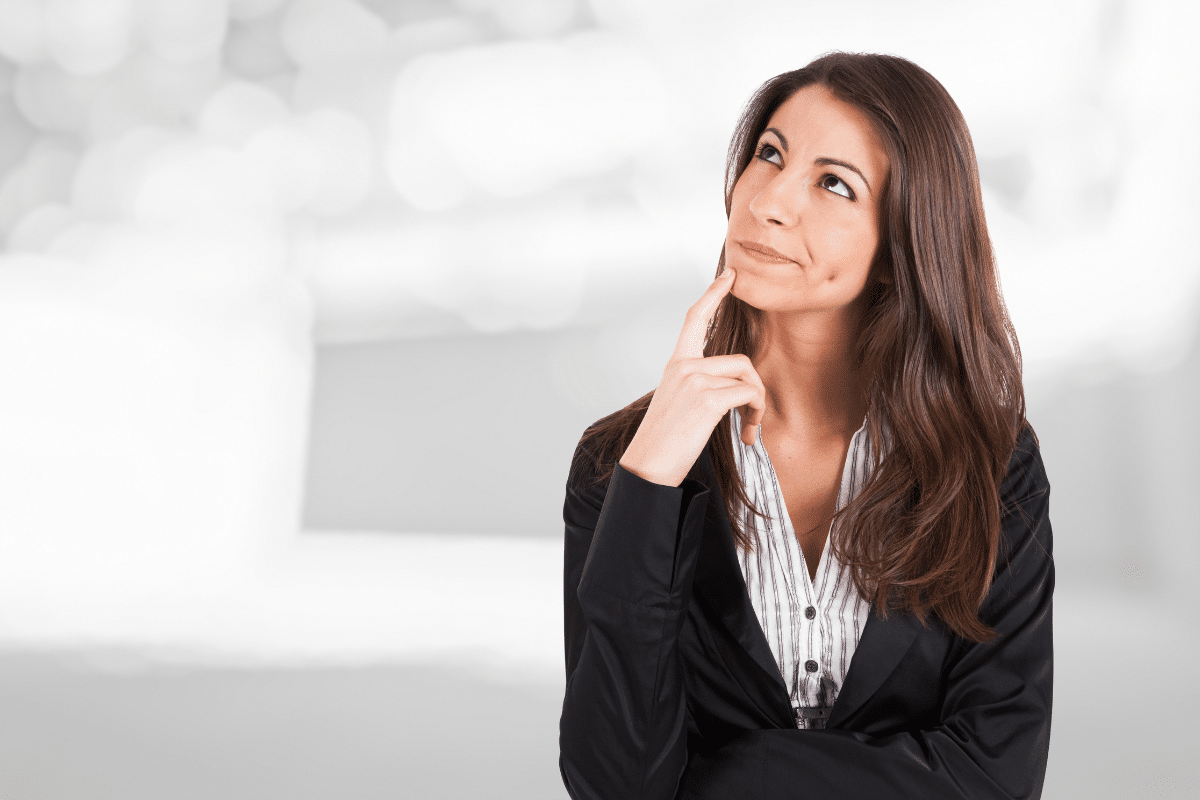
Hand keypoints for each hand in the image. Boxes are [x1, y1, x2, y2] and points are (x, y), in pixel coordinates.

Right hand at [618, 268, 766, 486]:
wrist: (648, 466)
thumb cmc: (664, 443)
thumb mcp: (678, 405)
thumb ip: (699, 387)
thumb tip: (734, 389)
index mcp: (676, 365)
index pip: (695, 319)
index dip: (713, 294)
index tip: (730, 275)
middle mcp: (684, 367)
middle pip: (742, 361)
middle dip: (756, 390)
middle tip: (754, 418)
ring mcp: (694, 380)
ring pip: (748, 378)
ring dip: (758, 405)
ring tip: (751, 429)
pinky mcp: (707, 398)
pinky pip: (748, 394)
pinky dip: (756, 414)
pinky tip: (748, 435)